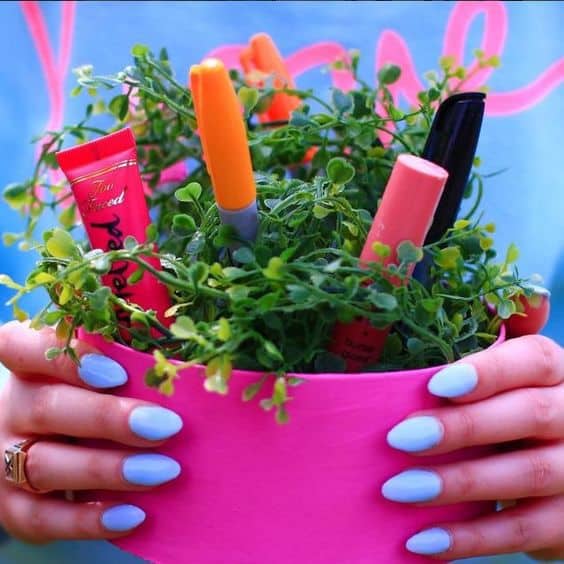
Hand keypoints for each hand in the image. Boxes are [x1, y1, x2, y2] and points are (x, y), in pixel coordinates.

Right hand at [0, 321, 182, 543]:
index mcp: (28, 366)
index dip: (70, 360)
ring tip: (163, 471)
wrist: (60, 444)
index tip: (120, 374)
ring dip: (108, 469)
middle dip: (110, 419)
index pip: (25, 348)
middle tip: (166, 426)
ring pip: (44, 464)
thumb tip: (176, 365)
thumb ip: (126, 362)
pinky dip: (88, 520)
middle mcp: (10, 408)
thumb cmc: (93, 396)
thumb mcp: (102, 372)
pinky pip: (41, 518)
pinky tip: (133, 515)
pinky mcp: (12, 506)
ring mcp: (3, 459)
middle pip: (48, 408)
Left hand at [382, 334, 563, 559]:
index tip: (435, 385)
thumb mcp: (520, 371)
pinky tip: (421, 540)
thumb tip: (524, 292)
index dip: (488, 370)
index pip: (535, 359)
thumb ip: (513, 334)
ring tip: (398, 489)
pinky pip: (527, 532)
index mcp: (559, 372)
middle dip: (463, 427)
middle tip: (400, 439)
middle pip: (532, 415)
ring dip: (460, 484)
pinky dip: (472, 539)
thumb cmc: (522, 407)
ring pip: (529, 474)